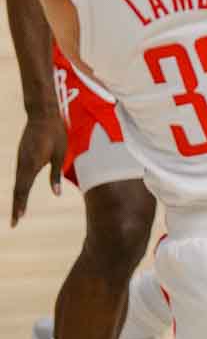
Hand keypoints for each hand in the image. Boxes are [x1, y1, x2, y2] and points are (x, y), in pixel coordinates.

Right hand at [11, 112, 66, 226]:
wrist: (42, 115)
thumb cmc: (55, 134)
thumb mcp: (60, 154)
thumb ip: (55, 175)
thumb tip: (57, 194)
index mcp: (32, 165)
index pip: (24, 190)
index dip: (21, 205)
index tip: (18, 220)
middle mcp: (23, 164)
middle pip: (18, 190)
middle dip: (17, 207)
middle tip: (14, 224)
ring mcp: (20, 160)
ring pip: (17, 183)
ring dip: (17, 198)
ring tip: (18, 213)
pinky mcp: (21, 156)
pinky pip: (19, 175)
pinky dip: (19, 187)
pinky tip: (21, 194)